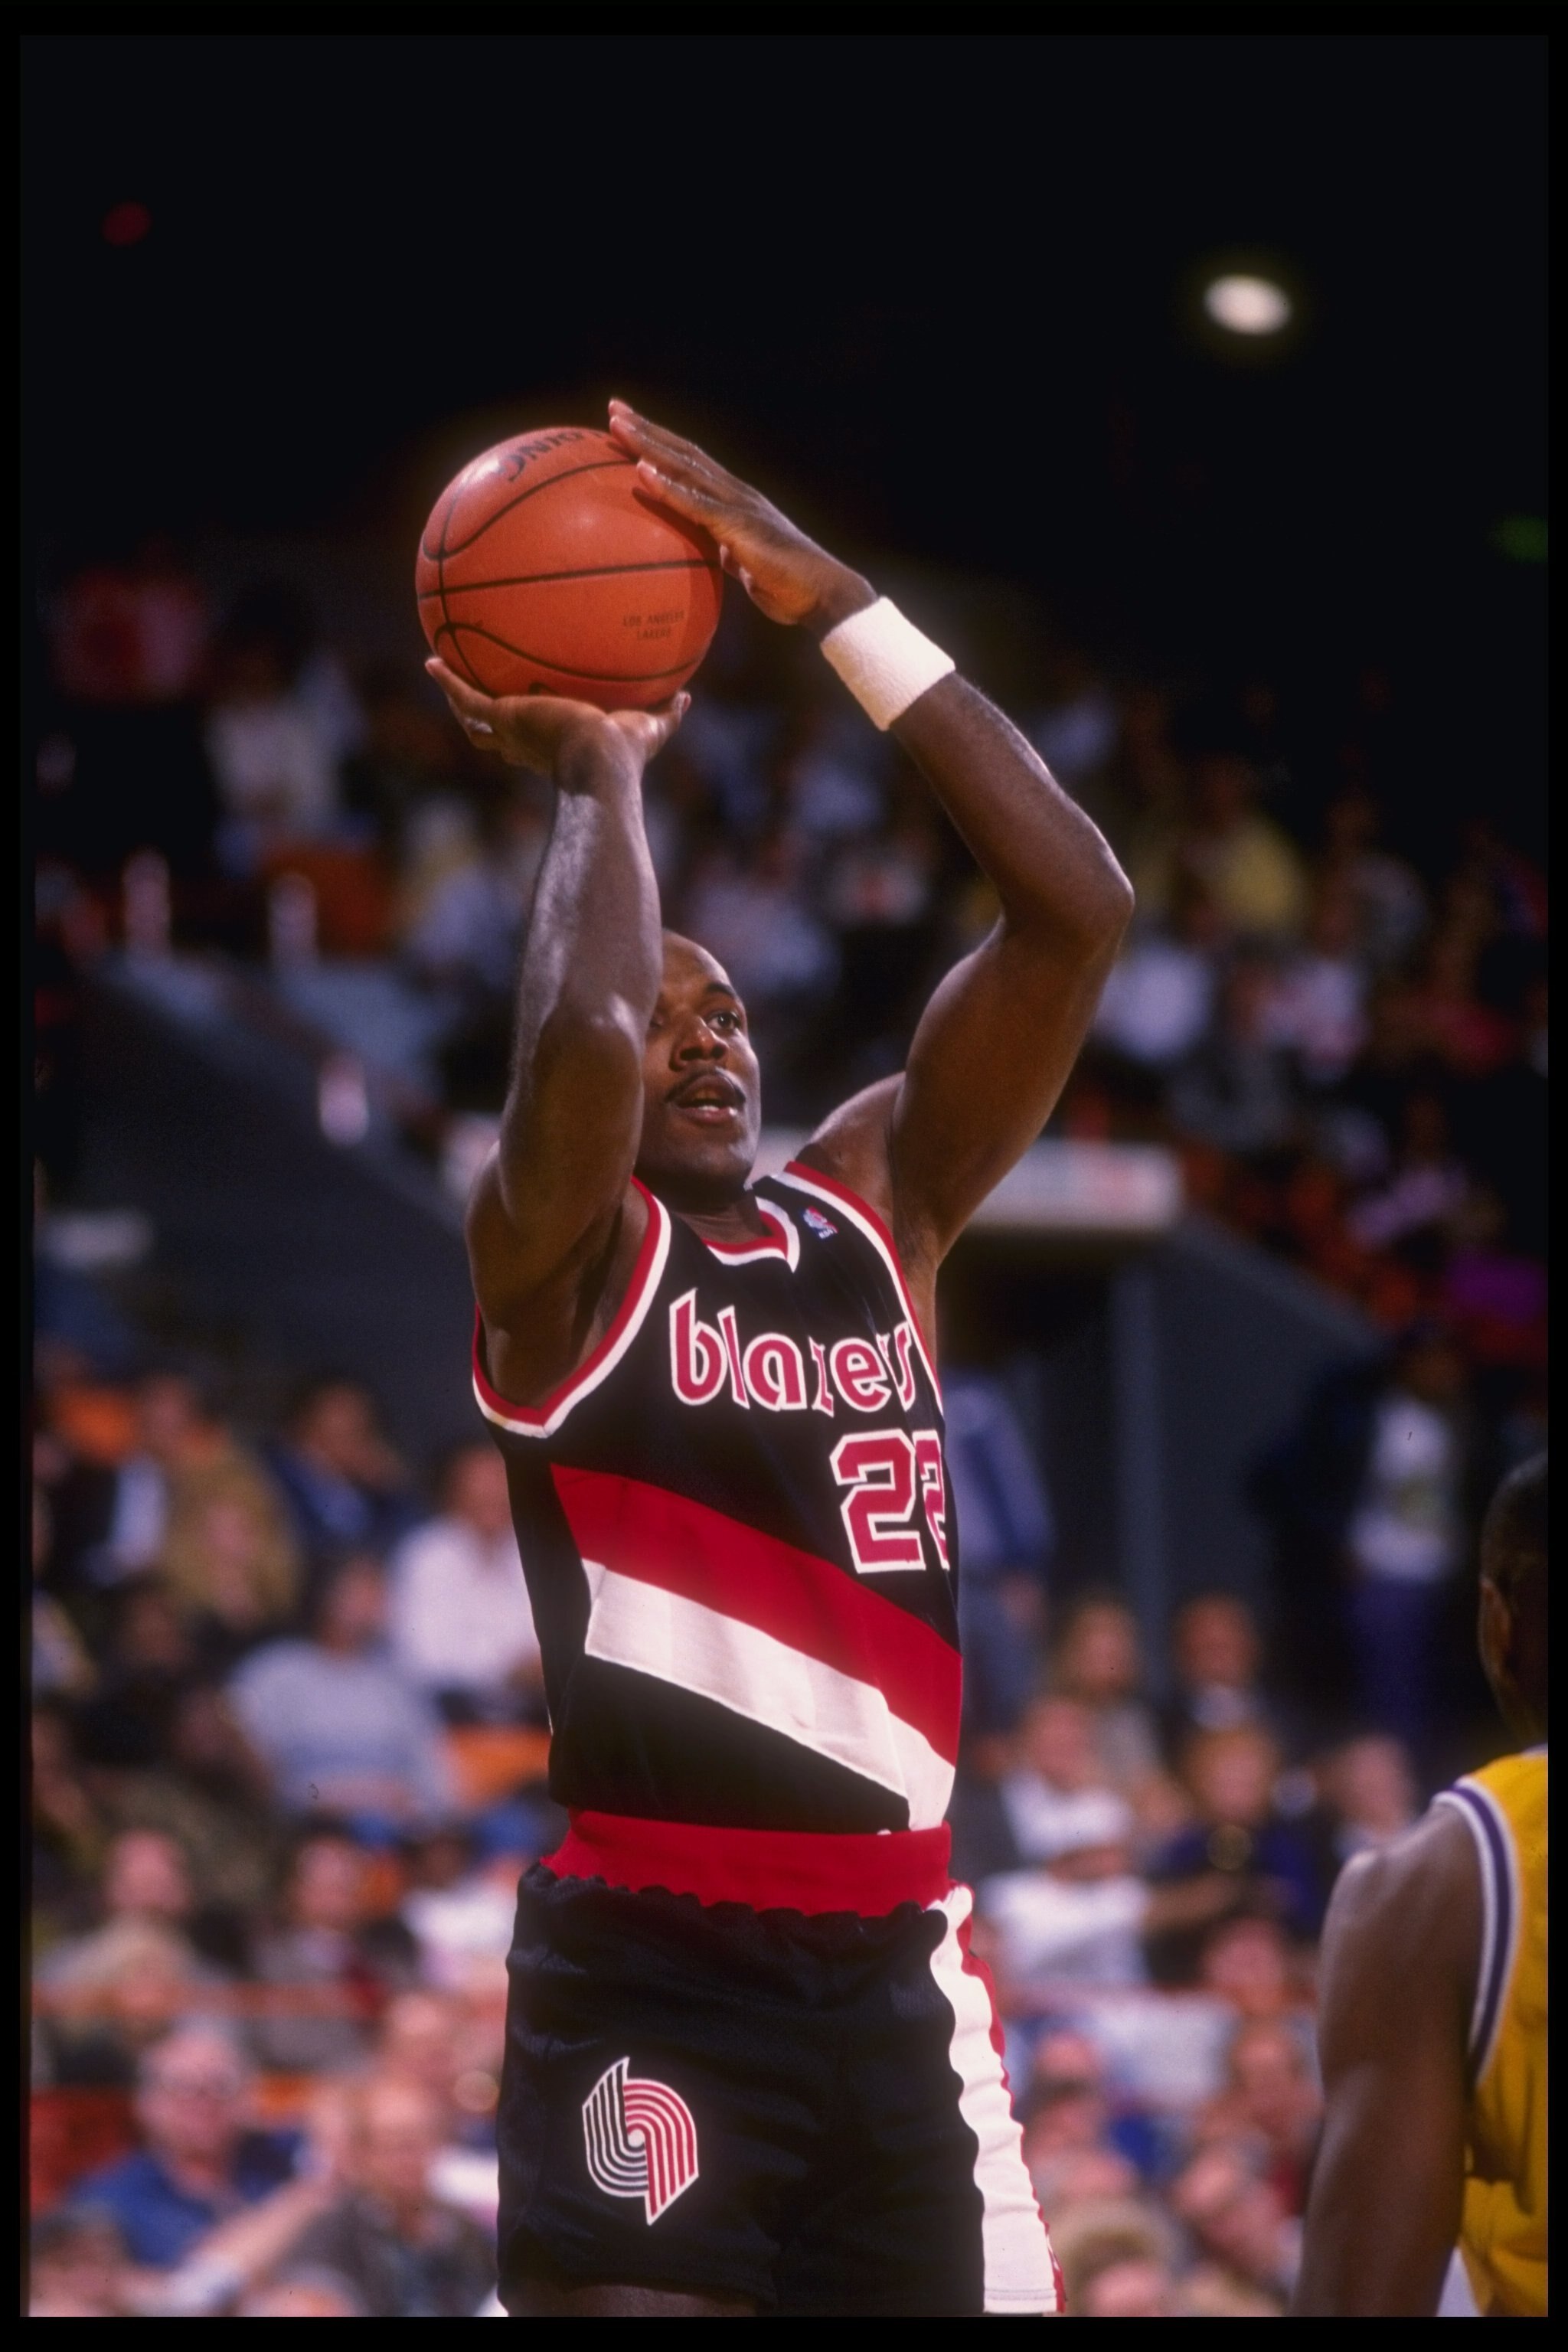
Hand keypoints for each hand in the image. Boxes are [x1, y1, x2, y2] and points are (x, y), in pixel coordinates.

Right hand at [426, 658, 687, 779]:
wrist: (601, 763)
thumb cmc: (626, 756)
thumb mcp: (651, 729)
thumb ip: (667, 713)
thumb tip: (688, 695)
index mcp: (553, 750)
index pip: (533, 744)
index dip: (525, 733)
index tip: (527, 718)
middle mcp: (527, 745)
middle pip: (494, 737)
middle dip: (482, 722)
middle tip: (474, 700)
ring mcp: (511, 733)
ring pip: (472, 720)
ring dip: (455, 699)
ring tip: (442, 672)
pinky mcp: (502, 719)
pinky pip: (466, 696)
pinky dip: (446, 681)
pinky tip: (431, 660)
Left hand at [608, 400, 873, 635]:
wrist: (822, 593)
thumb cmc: (786, 586)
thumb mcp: (744, 564)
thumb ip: (721, 551)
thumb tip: (697, 557)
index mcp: (735, 500)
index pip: (693, 464)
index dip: (662, 443)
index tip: (631, 426)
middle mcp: (735, 493)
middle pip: (685, 453)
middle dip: (648, 429)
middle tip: (615, 409)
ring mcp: (738, 505)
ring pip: (687, 467)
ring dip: (650, 445)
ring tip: (618, 426)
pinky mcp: (739, 526)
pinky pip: (696, 504)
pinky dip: (667, 486)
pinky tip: (641, 472)